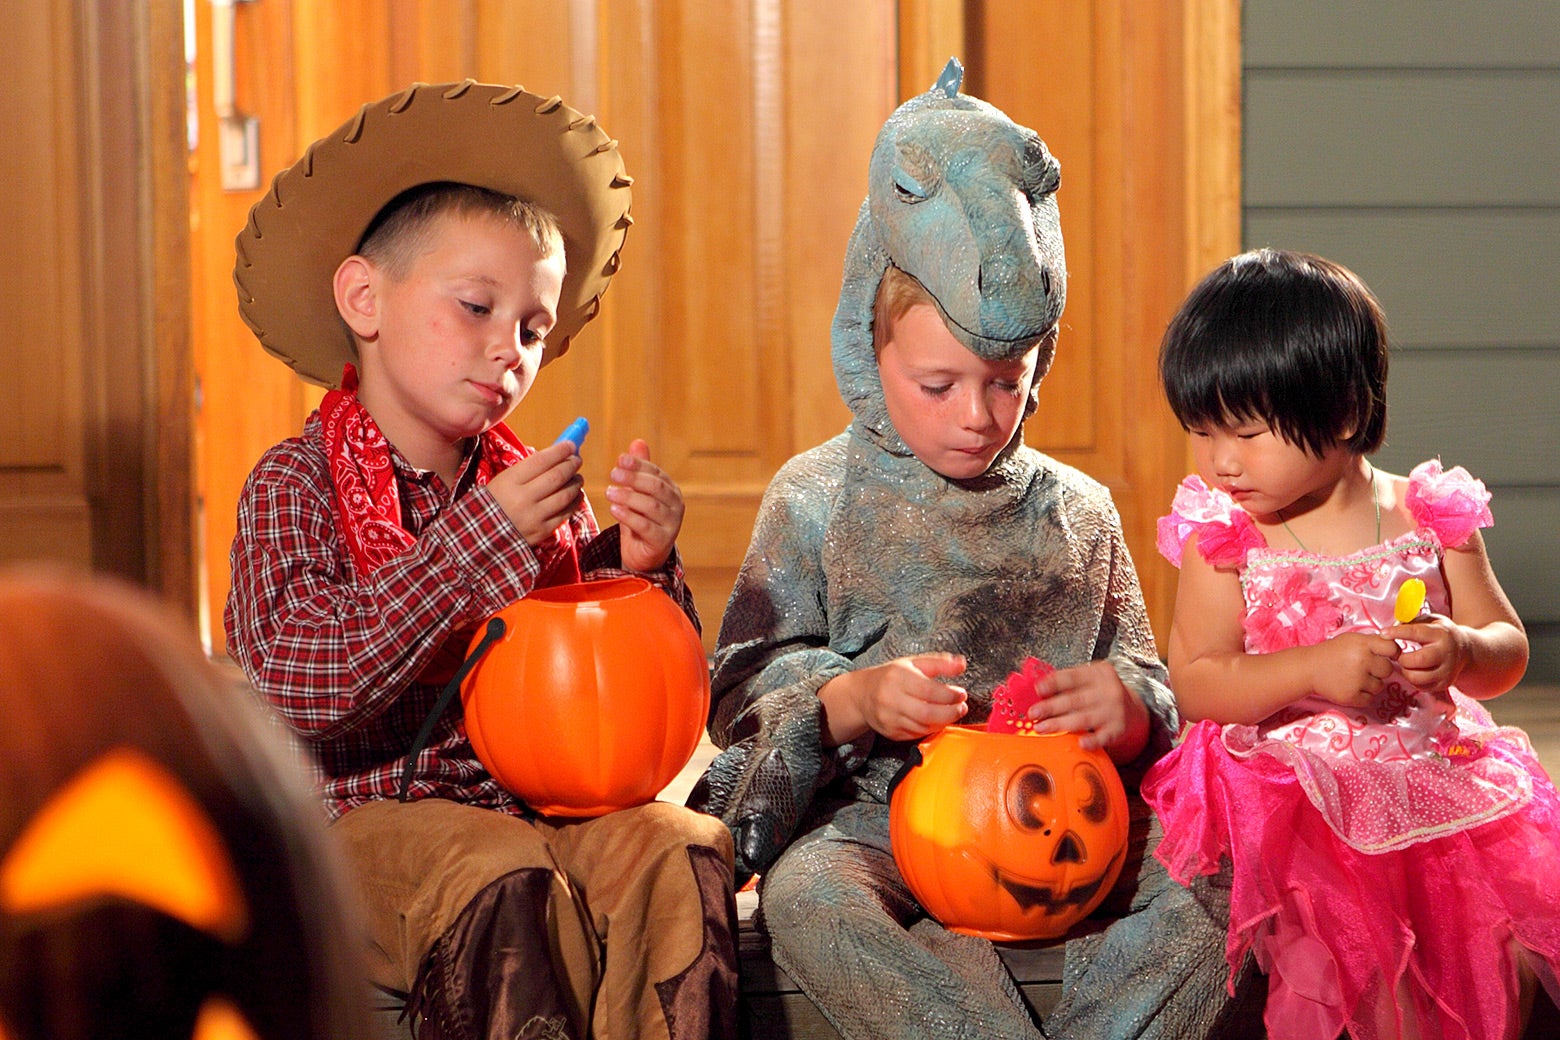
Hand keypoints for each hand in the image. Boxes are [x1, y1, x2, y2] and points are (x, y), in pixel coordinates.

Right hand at [486, 441, 583, 545]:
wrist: (482, 536)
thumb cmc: (495, 502)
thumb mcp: (503, 481)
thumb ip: (528, 469)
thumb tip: (556, 455)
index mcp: (509, 482)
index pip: (541, 461)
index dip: (560, 451)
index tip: (570, 445)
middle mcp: (523, 498)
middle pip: (556, 477)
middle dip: (571, 465)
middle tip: (577, 459)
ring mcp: (534, 517)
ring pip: (565, 495)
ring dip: (575, 483)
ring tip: (577, 477)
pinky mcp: (543, 531)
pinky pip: (566, 513)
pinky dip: (575, 501)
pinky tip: (576, 494)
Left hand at [606, 439, 683, 572]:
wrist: (644, 555)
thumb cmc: (641, 520)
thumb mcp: (637, 493)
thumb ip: (639, 470)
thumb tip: (637, 442)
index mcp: (670, 490)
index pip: (656, 472)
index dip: (638, 465)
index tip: (620, 460)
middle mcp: (676, 505)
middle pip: (656, 487)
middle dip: (634, 478)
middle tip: (613, 474)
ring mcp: (671, 524)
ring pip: (651, 506)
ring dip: (628, 497)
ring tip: (609, 492)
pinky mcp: (661, 541)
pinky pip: (645, 526)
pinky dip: (629, 516)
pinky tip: (614, 509)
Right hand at [819, 653, 968, 744]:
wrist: (862, 695)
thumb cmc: (891, 677)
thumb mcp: (913, 663)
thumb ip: (939, 663)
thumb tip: (962, 664)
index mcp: (898, 678)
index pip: (929, 690)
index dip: (950, 695)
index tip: (961, 694)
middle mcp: (891, 699)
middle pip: (927, 713)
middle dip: (950, 712)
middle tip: (961, 707)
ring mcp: (890, 718)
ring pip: (923, 726)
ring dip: (943, 722)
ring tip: (951, 713)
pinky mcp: (891, 732)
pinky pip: (917, 734)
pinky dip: (931, 729)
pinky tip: (937, 720)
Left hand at [1027, 660, 1148, 759]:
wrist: (1132, 710)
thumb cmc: (1101, 694)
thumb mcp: (1088, 680)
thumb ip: (1066, 683)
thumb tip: (1038, 691)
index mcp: (1098, 674)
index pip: (1073, 677)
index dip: (1054, 683)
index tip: (1038, 689)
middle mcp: (1108, 690)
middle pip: (1075, 699)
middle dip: (1051, 707)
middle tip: (1033, 713)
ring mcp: (1114, 711)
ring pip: (1084, 718)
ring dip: (1060, 724)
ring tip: (1041, 728)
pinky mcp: (1117, 729)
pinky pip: (1103, 737)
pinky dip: (1092, 741)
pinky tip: (1080, 743)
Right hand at [1308, 633, 1400, 707]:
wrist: (1309, 668)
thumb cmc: (1333, 652)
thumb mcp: (1352, 640)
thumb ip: (1373, 642)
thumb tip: (1397, 649)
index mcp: (1362, 644)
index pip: (1392, 648)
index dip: (1392, 653)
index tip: (1386, 656)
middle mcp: (1361, 661)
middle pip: (1388, 670)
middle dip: (1379, 670)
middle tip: (1365, 668)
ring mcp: (1357, 680)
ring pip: (1380, 686)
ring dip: (1371, 684)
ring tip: (1354, 678)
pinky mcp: (1351, 696)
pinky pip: (1369, 699)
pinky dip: (1362, 695)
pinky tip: (1350, 687)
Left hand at [1386, 613, 1471, 692]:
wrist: (1465, 650)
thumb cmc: (1440, 633)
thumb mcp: (1430, 621)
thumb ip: (1410, 622)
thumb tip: (1389, 629)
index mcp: (1441, 634)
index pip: (1416, 633)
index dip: (1397, 633)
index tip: (1383, 633)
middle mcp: (1445, 653)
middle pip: (1418, 660)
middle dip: (1403, 658)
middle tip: (1398, 655)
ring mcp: (1447, 671)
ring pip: (1417, 677)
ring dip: (1406, 671)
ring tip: (1406, 664)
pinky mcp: (1444, 684)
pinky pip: (1421, 687)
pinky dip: (1412, 680)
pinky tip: (1414, 671)